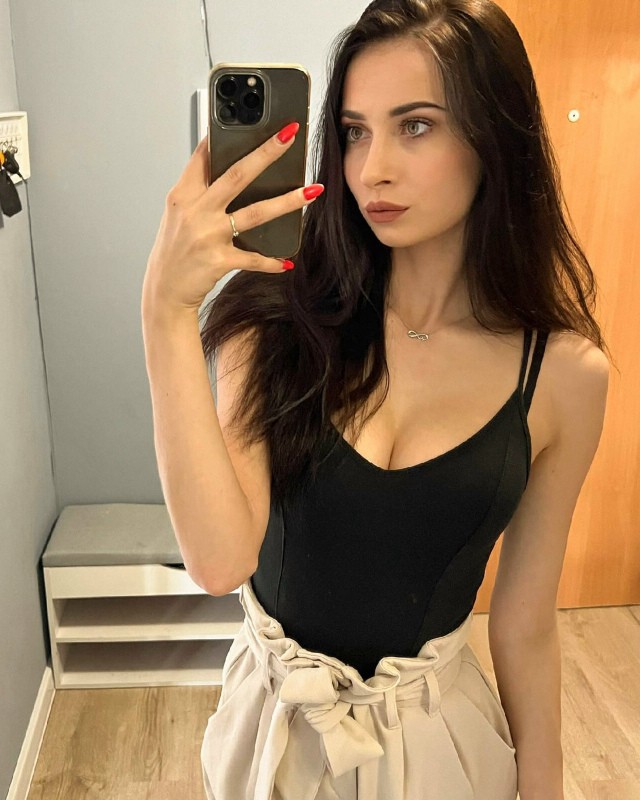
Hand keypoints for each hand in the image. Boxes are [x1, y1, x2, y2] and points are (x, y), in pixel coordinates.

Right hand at [142, 125, 323, 313]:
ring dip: (287, 201)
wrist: (164, 292)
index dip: (222, 134)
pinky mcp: (218, 260)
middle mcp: (194, 211)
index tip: (244, 113)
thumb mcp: (179, 216)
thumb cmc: (175, 252)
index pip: (203, 157)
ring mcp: (207, 235)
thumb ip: (200, 194)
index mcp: (182, 196)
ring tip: (313, 190)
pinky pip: (252, 258)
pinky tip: (286, 262)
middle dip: (267, 152)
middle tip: (291, 133)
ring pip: (255, 212)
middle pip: (237, 175)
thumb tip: (232, 173)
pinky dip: (271, 261)